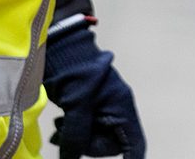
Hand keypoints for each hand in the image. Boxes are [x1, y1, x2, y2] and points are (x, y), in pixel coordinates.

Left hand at [45, 22, 144, 158]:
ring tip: (60, 127)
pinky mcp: (88, 107)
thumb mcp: (76, 105)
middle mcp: (115, 110)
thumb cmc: (75, 69)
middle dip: (88, 146)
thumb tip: (71, 158)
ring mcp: (102, 108)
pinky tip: (61, 124)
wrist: (60, 47)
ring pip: (93, 138)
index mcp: (121, 107)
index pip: (134, 144)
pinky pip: (84, 129)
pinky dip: (72, 132)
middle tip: (67, 137)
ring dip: (77, 139)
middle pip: (109, 145)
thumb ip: (77, 136)